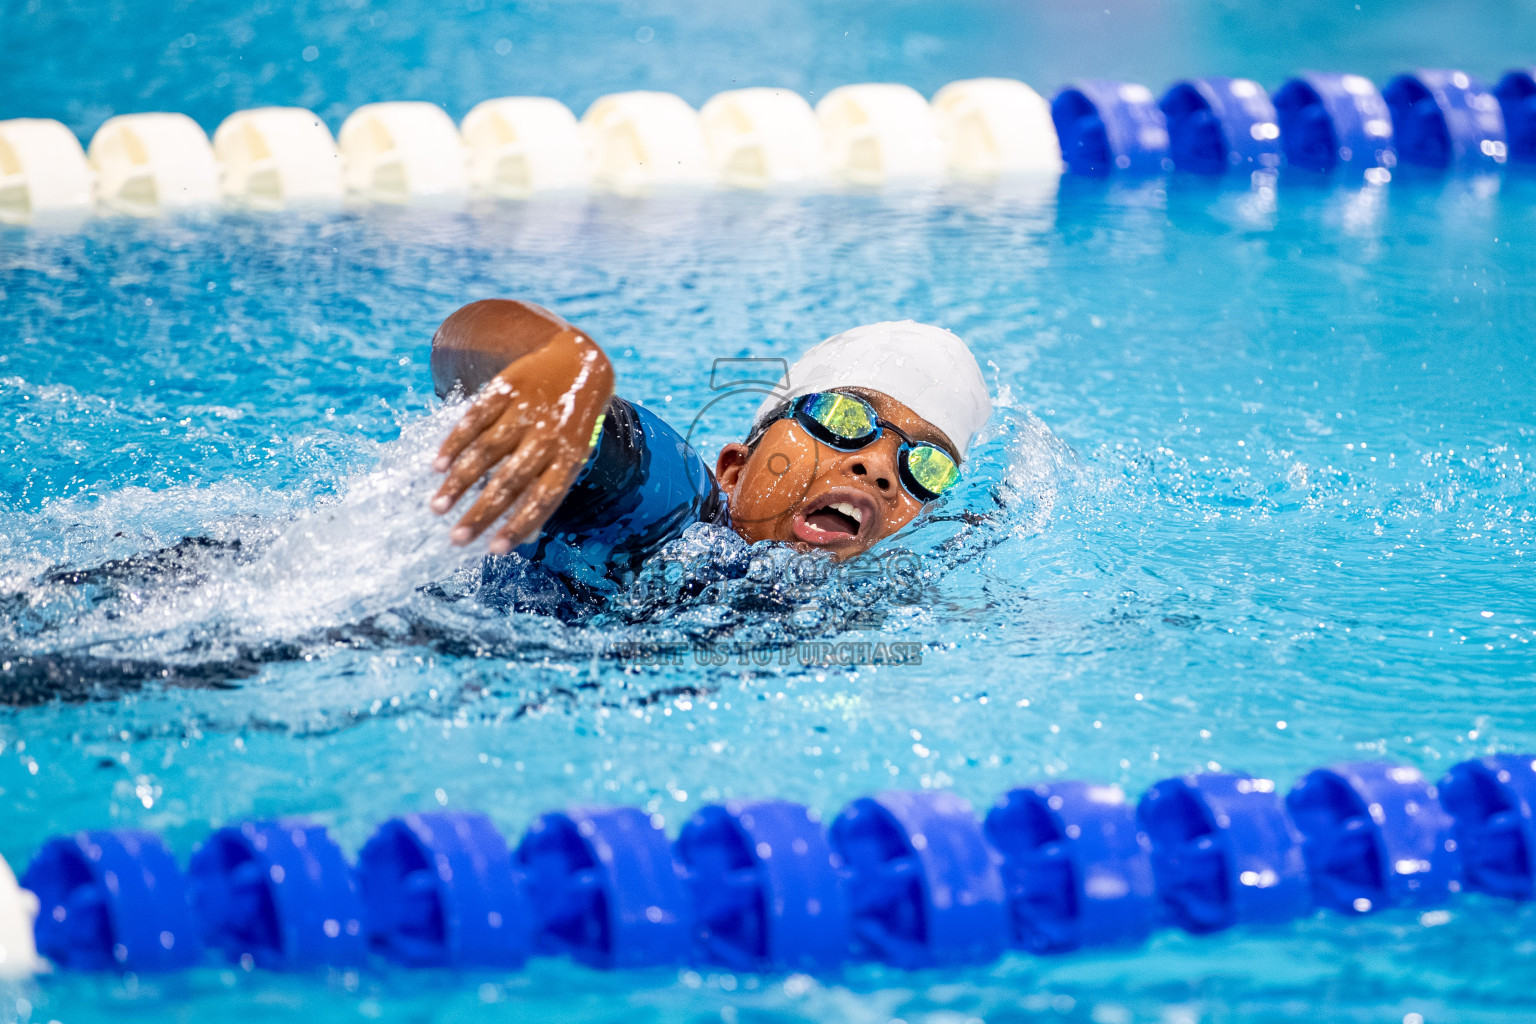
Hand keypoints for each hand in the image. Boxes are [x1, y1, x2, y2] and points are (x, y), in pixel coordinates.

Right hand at [430, 326, 613, 553]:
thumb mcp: (573, 455)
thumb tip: (525, 538)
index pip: (543, 498)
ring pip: (486, 451)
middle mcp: (547, 435)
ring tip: (437, 508)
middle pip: (510, 480)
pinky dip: (454, 443)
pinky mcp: (505, 388)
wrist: (578, 361)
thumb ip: (548, 491)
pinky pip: (475, 418)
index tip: (494, 550)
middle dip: (481, 512)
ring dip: (459, 482)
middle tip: (456, 538)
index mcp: (569, 457)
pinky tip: (437, 467)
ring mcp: (525, 410)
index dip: (519, 524)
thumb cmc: (571, 423)